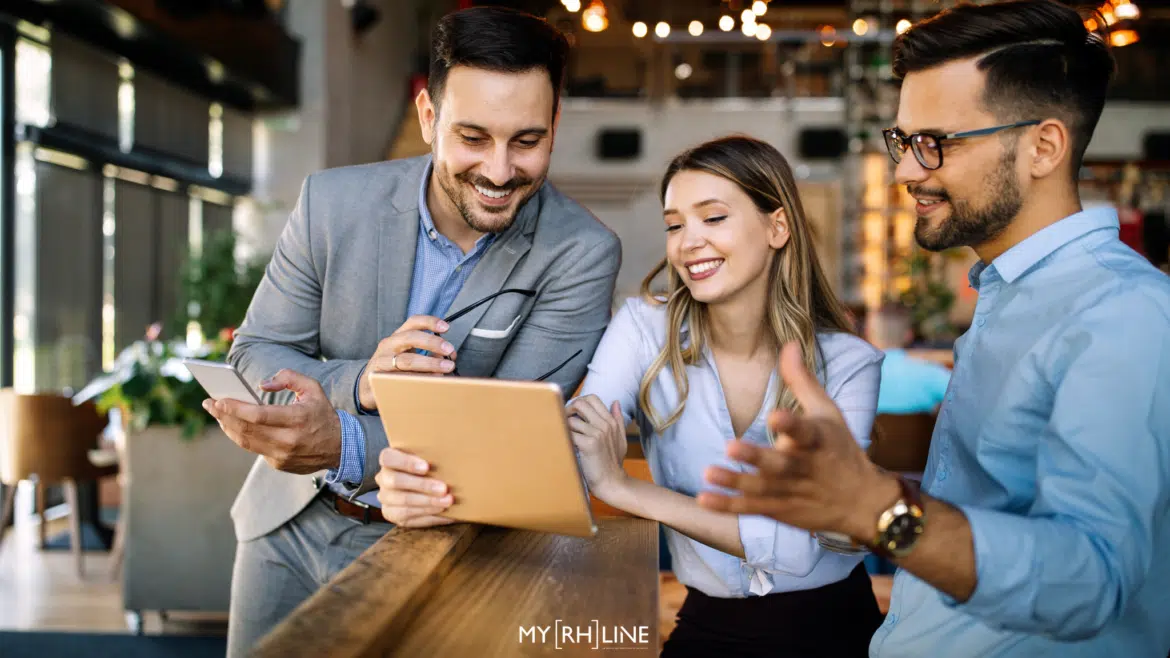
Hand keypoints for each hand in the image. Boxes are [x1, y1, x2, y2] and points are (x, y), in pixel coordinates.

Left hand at [204, 369, 341, 473]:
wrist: (339, 447)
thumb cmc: (322, 413)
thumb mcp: (313, 388)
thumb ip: (289, 377)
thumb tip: (262, 384)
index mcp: (298, 419)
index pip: (259, 415)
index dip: (235, 408)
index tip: (218, 400)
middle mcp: (289, 440)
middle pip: (246, 429)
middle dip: (223, 415)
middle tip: (209, 404)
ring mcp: (282, 455)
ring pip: (245, 442)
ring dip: (227, 427)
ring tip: (217, 414)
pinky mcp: (278, 464)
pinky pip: (254, 449)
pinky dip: (241, 436)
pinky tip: (232, 425)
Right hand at [358, 315, 457, 411]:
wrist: (366, 387)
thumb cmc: (392, 369)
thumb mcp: (409, 356)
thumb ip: (429, 354)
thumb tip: (448, 356)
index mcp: (398, 337)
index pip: (413, 322)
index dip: (430, 322)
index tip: (446, 327)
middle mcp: (388, 345)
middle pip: (410, 338)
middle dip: (432, 342)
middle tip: (449, 350)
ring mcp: (382, 361)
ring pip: (406, 360)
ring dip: (429, 363)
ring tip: (446, 368)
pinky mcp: (379, 378)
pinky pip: (401, 379)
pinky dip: (418, 380)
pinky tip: (431, 382)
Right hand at [374, 447, 455, 527]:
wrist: (421, 486)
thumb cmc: (427, 466)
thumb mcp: (427, 458)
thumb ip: (432, 456)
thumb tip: (453, 456)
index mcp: (388, 459)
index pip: (388, 458)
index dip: (406, 462)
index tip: (426, 467)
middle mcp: (383, 478)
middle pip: (396, 481)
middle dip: (422, 486)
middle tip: (443, 489)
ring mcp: (386, 498)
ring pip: (403, 502)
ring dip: (428, 503)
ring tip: (447, 502)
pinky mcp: (393, 515)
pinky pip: (409, 517)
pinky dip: (430, 516)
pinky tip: (445, 513)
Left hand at [566, 395, 628, 499]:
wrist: (611, 482)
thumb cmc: (613, 463)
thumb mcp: (620, 439)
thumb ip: (618, 419)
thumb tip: (616, 402)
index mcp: (611, 422)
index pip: (592, 398)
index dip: (579, 402)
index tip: (574, 413)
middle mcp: (605, 425)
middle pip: (580, 403)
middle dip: (568, 410)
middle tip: (566, 421)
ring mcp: (598, 434)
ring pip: (572, 419)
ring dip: (566, 428)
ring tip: (568, 438)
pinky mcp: (589, 444)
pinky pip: (570, 433)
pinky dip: (565, 438)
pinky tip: (568, 446)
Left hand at [696, 343, 897, 542]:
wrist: (862, 503)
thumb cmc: (840, 449)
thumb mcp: (828, 412)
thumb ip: (802, 380)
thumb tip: (788, 343)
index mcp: (818, 440)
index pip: (805, 432)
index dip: (791, 425)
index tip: (775, 416)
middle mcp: (805, 468)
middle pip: (781, 465)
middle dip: (757, 458)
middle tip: (730, 447)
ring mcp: (792, 491)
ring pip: (762, 489)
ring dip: (735, 482)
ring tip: (708, 472)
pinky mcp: (780, 510)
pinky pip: (752, 509)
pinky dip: (728, 506)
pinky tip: (704, 498)